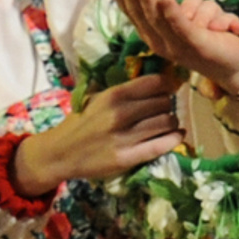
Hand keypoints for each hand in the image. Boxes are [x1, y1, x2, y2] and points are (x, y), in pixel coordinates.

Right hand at [11, 73, 184, 196]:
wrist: (60, 153)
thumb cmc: (80, 123)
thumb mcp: (96, 98)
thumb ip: (122, 91)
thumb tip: (154, 81)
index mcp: (113, 95)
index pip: (155, 82)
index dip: (168, 84)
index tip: (170, 87)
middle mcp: (121, 114)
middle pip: (164, 102)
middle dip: (168, 104)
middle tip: (165, 108)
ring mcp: (125, 137)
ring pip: (166, 122)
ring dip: (171, 121)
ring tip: (168, 122)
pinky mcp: (128, 158)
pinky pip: (161, 145)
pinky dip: (174, 138)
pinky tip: (177, 135)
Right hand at [101, 0, 238, 93]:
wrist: (237, 64)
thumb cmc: (212, 38)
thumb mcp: (189, 19)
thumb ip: (174, 11)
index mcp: (156, 35)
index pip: (133, 10)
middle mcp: (161, 42)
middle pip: (140, 11)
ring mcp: (176, 45)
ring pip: (156, 15)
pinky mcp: (195, 44)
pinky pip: (181, 25)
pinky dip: (172, 13)